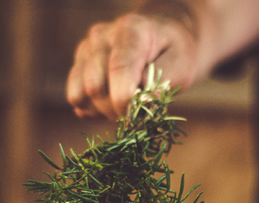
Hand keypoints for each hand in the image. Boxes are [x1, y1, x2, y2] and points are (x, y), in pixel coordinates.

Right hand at [66, 13, 197, 119]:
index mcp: (130, 30)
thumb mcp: (182, 64)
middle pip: (95, 87)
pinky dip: (94, 110)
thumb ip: (163, 82)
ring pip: (81, 95)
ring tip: (127, 106)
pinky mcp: (78, 65)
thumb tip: (143, 102)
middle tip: (139, 112)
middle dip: (117, 109)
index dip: (126, 100)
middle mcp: (101, 36)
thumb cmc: (174, 51)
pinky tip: (113, 103)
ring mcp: (86, 50)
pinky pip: (77, 99)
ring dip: (105, 111)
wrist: (162, 38)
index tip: (140, 116)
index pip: (118, 69)